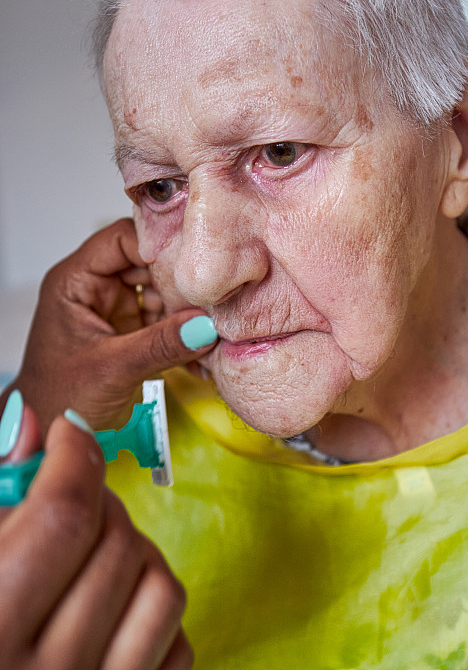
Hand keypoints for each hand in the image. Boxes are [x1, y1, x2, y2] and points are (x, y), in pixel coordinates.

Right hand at [0, 410, 192, 669]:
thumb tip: (30, 426)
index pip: (62, 518)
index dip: (74, 458)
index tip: (68, 434)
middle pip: (116, 543)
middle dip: (101, 498)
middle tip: (72, 495)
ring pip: (161, 586)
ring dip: (135, 549)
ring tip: (94, 548)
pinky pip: (178, 642)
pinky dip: (153, 607)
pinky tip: (115, 603)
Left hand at [3, 218, 216, 430]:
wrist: (49, 434)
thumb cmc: (59, 400)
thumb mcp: (111, 370)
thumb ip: (159, 346)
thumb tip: (205, 326)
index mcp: (75, 281)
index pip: (122, 239)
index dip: (158, 244)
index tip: (194, 262)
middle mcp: (96, 287)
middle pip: (147, 262)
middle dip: (180, 282)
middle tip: (212, 300)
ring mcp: (115, 307)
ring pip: (161, 290)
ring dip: (187, 310)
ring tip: (214, 327)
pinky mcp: (131, 329)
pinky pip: (164, 318)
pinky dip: (183, 332)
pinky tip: (202, 349)